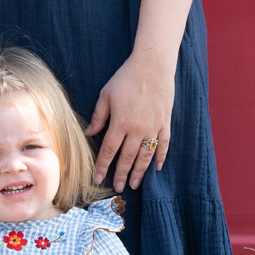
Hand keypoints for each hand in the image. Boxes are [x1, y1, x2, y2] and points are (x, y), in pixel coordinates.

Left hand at [87, 49, 174, 193]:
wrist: (153, 65)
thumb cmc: (126, 78)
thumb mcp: (106, 95)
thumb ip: (99, 116)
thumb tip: (89, 134)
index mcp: (120, 122)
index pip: (109, 150)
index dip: (103, 166)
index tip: (99, 179)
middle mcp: (137, 129)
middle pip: (127, 157)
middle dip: (121, 174)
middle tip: (118, 188)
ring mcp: (154, 127)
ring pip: (146, 155)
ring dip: (140, 171)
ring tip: (134, 184)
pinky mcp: (165, 122)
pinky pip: (163, 144)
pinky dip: (161, 157)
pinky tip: (157, 168)